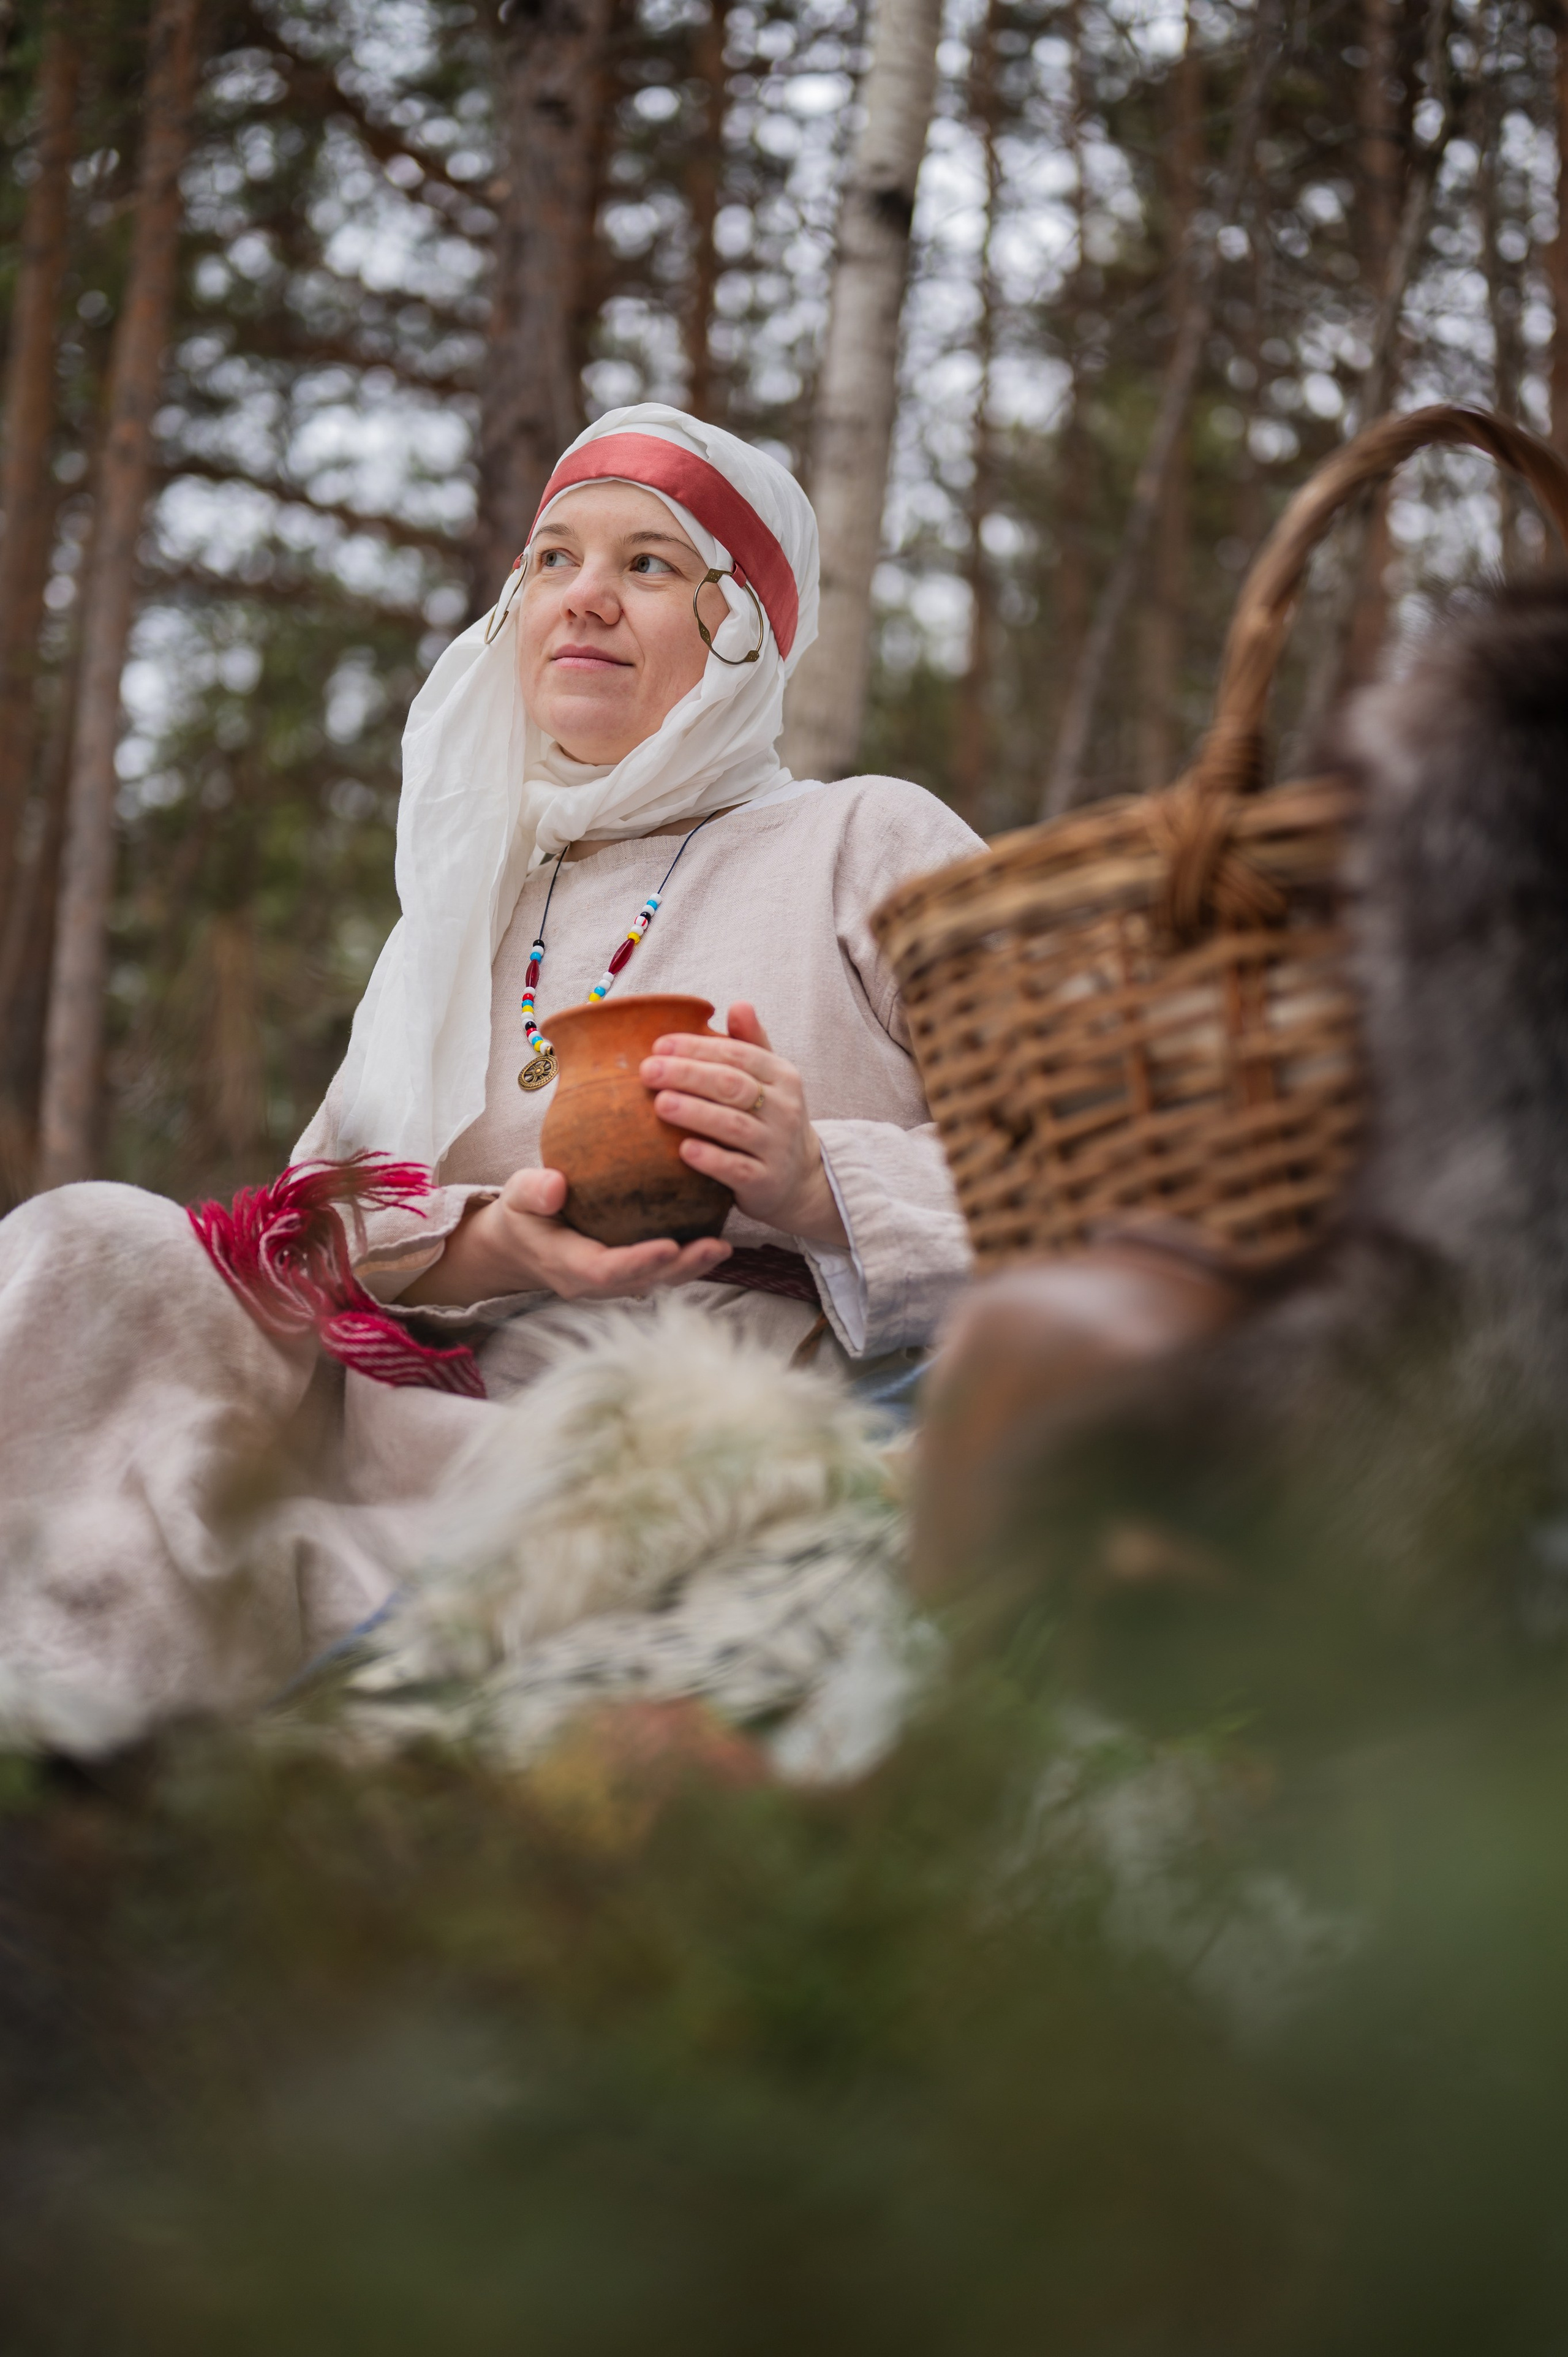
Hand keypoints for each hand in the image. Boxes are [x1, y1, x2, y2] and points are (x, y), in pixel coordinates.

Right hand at [401, 1166, 731, 1307]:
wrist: (520, 1244)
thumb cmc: (521, 1214)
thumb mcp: (516, 1197)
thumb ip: (533, 1192)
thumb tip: (555, 1184)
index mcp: (567, 1265)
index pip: (606, 1271)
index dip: (639, 1263)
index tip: (669, 1246)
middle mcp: (595, 1282)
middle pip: (643, 1282)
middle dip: (680, 1268)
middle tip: (715, 1246)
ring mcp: (614, 1281)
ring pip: (658, 1280)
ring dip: (692, 1267)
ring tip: (724, 1246)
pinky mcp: (628, 1272)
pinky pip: (661, 1270)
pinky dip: (688, 1257)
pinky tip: (716, 1233)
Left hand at [639, 1002, 848, 1248]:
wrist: (799, 1178)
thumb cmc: (770, 1118)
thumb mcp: (769, 1079)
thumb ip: (750, 1043)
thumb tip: (738, 1004)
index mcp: (782, 1076)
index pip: (738, 1054)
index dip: (697, 1048)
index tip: (659, 1046)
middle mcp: (784, 1109)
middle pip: (732, 1085)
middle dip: (688, 1075)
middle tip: (648, 1071)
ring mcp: (776, 1146)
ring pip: (733, 1125)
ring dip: (695, 1112)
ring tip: (661, 1104)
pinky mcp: (765, 1182)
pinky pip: (736, 1169)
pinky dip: (710, 1158)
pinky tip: (684, 1150)